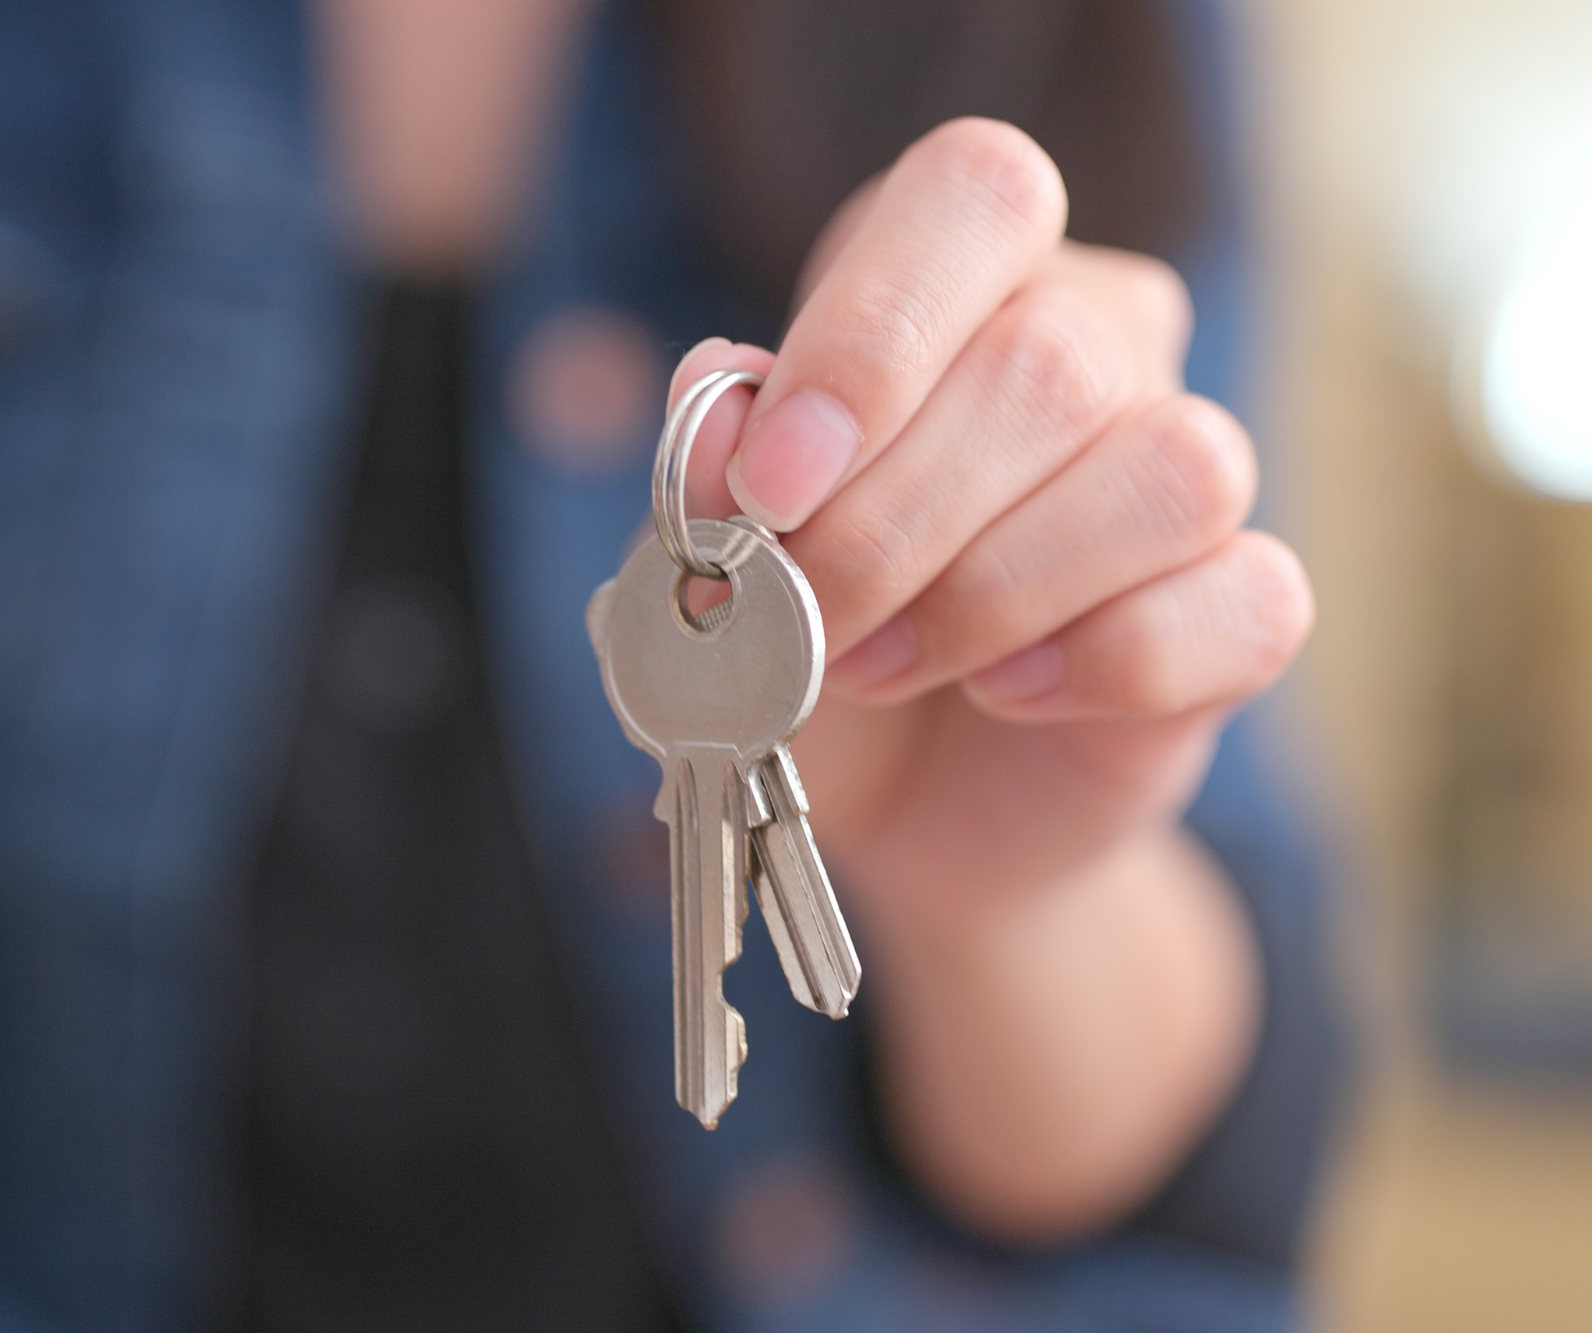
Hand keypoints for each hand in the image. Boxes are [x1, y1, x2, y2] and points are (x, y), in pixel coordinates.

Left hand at [669, 119, 1309, 1239]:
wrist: (873, 808)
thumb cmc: (772, 657)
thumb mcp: (704, 571)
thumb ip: (710, 483)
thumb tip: (713, 412)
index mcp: (945, 301)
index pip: (963, 196)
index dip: (876, 313)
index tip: (775, 458)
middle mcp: (1086, 360)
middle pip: (1060, 350)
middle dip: (908, 503)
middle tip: (812, 615)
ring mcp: (1179, 487)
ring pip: (1170, 465)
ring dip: (997, 589)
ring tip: (895, 667)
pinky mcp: (1232, 622)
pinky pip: (1237, 605)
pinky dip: (1103, 666)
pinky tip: (1011, 704)